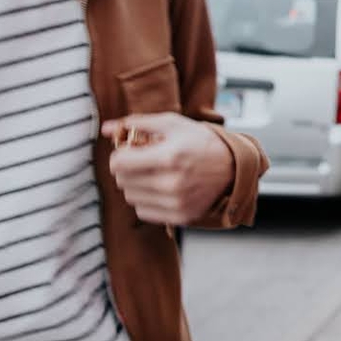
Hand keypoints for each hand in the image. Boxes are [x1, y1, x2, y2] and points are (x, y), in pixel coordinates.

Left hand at [101, 113, 234, 224]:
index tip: (129, 152)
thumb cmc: (202, 142)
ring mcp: (176, 202)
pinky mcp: (180, 217)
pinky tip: (159, 189)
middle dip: (126, 169)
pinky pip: (143, 212)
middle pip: (122, 181)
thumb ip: (138, 124)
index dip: (119, 155)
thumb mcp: (173, 124)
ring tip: (151, 174)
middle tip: (140, 162)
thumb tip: (107, 128)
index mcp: (169, 157)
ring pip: (130, 197)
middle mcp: (172, 183)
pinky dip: (145, 200)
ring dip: (135, 185)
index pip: (118, 163)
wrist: (233, 167)